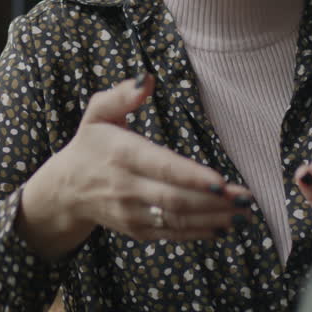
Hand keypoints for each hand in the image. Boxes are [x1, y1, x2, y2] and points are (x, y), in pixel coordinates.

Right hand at [18, 74, 252, 258]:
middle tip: (245, 198)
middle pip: (175, 198)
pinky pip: (171, 233)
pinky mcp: (137, 230)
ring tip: (243, 211)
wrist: (66, 190)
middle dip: (213, 201)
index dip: (190, 177)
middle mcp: (126, 187)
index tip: (219, 181)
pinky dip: (198, 233)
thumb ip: (121, 95)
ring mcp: (132, 212)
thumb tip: (147, 79)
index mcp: (122, 154)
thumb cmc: (90, 145)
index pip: (161, 167)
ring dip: (213, 217)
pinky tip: (223, 226)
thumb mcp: (97, 113)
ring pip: (177, 219)